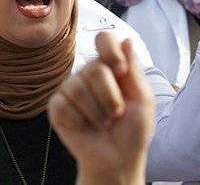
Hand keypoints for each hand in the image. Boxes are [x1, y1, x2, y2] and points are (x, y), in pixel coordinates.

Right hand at [49, 33, 153, 183]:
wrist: (118, 159)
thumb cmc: (133, 130)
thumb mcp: (143, 100)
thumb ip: (134, 71)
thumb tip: (127, 39)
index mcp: (111, 66)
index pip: (104, 40)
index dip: (110, 50)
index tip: (120, 70)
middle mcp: (88, 74)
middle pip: (94, 68)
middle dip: (111, 97)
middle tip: (117, 114)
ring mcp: (71, 89)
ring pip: (78, 89)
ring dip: (97, 113)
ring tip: (103, 123)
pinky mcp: (57, 106)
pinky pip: (63, 106)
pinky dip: (80, 122)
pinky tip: (86, 128)